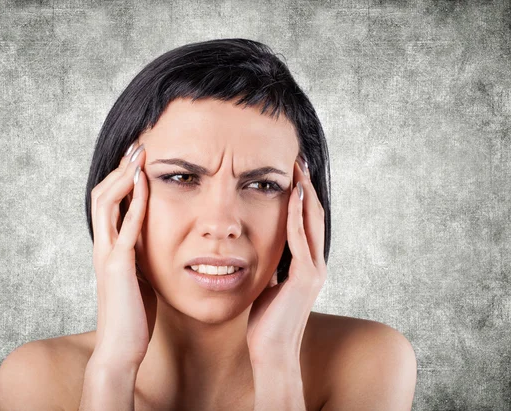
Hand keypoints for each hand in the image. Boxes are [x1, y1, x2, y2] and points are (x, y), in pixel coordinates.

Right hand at [89, 141, 155, 367]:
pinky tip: (144, 184)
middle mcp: (103, 247)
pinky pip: (126, 227)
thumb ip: (140, 257)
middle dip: (119, 169)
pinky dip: (134, 202)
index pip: (108, 204)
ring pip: (106, 203)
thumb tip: (154, 242)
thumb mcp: (139, 278)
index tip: (137, 160)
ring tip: (138, 154)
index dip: (120, 179)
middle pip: (102, 195)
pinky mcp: (118, 266)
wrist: (120, 349)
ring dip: (123, 177)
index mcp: (109, 249)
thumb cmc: (133, 316)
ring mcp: (108, 255)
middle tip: (136, 146)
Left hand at [246, 155, 326, 364]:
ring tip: (297, 167)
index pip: (307, 222)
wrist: (272, 351)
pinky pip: (300, 238)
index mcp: (307, 265)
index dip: (302, 195)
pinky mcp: (305, 277)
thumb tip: (261, 252)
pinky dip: (297, 215)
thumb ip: (272, 267)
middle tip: (299, 159)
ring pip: (312, 221)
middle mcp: (316, 264)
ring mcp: (313, 270)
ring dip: (305, 192)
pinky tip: (292, 195)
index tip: (293, 172)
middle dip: (307, 185)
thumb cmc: (267, 322)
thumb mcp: (269, 285)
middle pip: (315, 215)